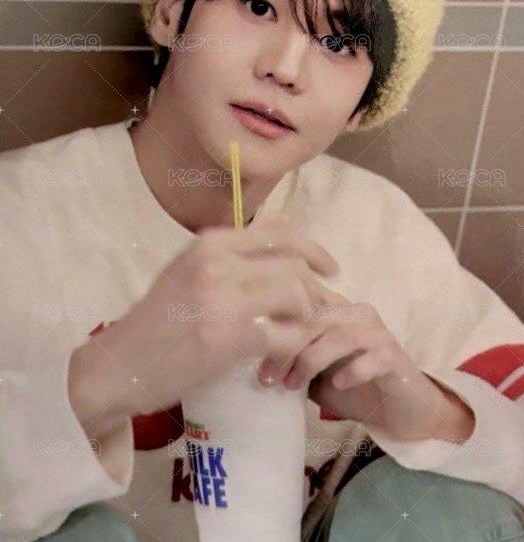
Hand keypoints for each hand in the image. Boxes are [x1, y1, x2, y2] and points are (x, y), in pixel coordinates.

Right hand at [75, 212, 339, 417]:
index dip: (313, 249)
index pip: (280, 231)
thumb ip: (228, 259)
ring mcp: (223, 297)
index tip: (328, 270)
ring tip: (296, 340)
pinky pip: (286, 334)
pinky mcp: (229, 336)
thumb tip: (282, 254)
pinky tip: (277, 366)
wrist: (119, 364)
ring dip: (308, 319)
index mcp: (210, 243)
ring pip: (297, 294)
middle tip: (318, 314)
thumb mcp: (188, 272)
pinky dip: (293, 350)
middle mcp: (218, 261)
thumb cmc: (157, 321)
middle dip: (317, 290)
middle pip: (296, 262)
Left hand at [257, 295, 474, 442]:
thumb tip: (256, 362)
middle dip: (286, 347)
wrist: (402, 411)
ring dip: (311, 360)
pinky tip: (337, 385)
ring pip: (338, 334)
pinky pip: (371, 357)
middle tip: (268, 377)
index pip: (298, 306)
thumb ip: (293, 361)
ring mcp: (376, 333)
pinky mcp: (394, 356)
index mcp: (333, 311)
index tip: (253, 356)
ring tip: (295, 384)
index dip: (274, 327)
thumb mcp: (315, 375)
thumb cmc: (353, 391)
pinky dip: (351, 370)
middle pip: (314, 318)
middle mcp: (354, 314)